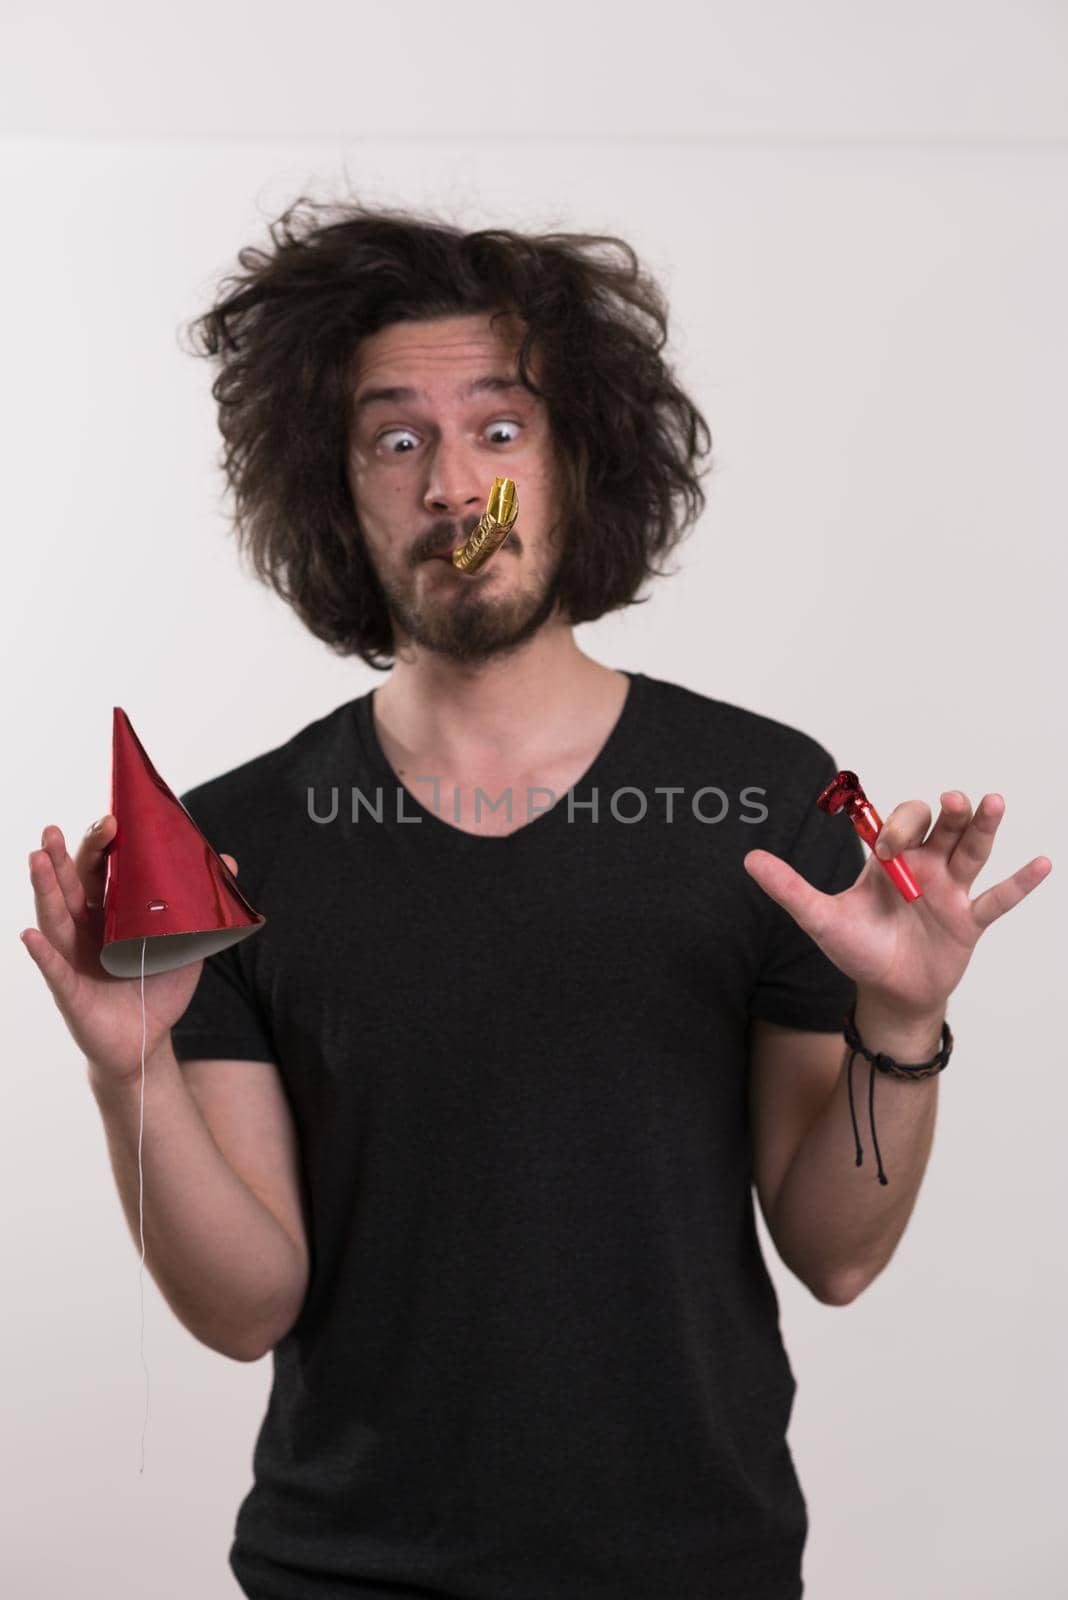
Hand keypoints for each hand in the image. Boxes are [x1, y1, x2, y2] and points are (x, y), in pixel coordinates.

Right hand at [20, 815, 239, 1087]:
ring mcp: (73, 956)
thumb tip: (228, 860)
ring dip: (45, 888)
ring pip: (55, 917)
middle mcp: (86, 927)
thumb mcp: (187, 940)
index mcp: (110, 910)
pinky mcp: (70, 990)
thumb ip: (201, 903)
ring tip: (37, 859)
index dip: (102, 846)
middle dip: (62, 857)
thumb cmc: (159, 984)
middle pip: (70, 885)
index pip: (101, 870)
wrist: (148, 1039)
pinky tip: (30, 934)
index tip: (112, 820)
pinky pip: (53, 969)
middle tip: (55, 830)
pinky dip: (41, 952)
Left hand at [743, 791, 1052, 1019]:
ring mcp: (951, 891)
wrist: (885, 994)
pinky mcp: (970, 920)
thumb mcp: (820, 919)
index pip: (900, 824)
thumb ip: (789, 889)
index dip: (898, 826)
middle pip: (942, 826)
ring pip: (972, 849)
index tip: (885, 848)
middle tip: (949, 803)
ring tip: (992, 801)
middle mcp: (924, 867)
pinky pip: (998, 898)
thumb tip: (749, 859)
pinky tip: (1041, 862)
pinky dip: (1020, 882)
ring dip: (983, 826)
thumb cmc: (858, 950)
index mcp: (889, 861)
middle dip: (945, 813)